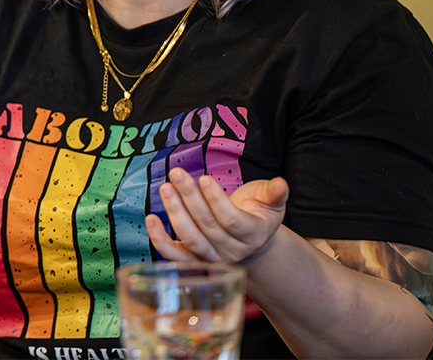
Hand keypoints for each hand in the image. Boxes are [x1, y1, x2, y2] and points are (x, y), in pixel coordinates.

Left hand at [145, 168, 288, 265]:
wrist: (250, 240)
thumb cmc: (257, 214)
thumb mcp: (270, 202)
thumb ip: (274, 193)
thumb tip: (282, 184)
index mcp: (253, 235)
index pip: (232, 221)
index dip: (217, 201)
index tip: (205, 179)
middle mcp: (232, 251)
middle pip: (207, 226)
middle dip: (190, 198)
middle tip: (177, 174)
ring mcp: (211, 258)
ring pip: (191, 238)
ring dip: (175, 213)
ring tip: (166, 188)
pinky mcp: (193, 259)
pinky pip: (174, 255)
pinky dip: (159, 240)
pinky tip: (150, 219)